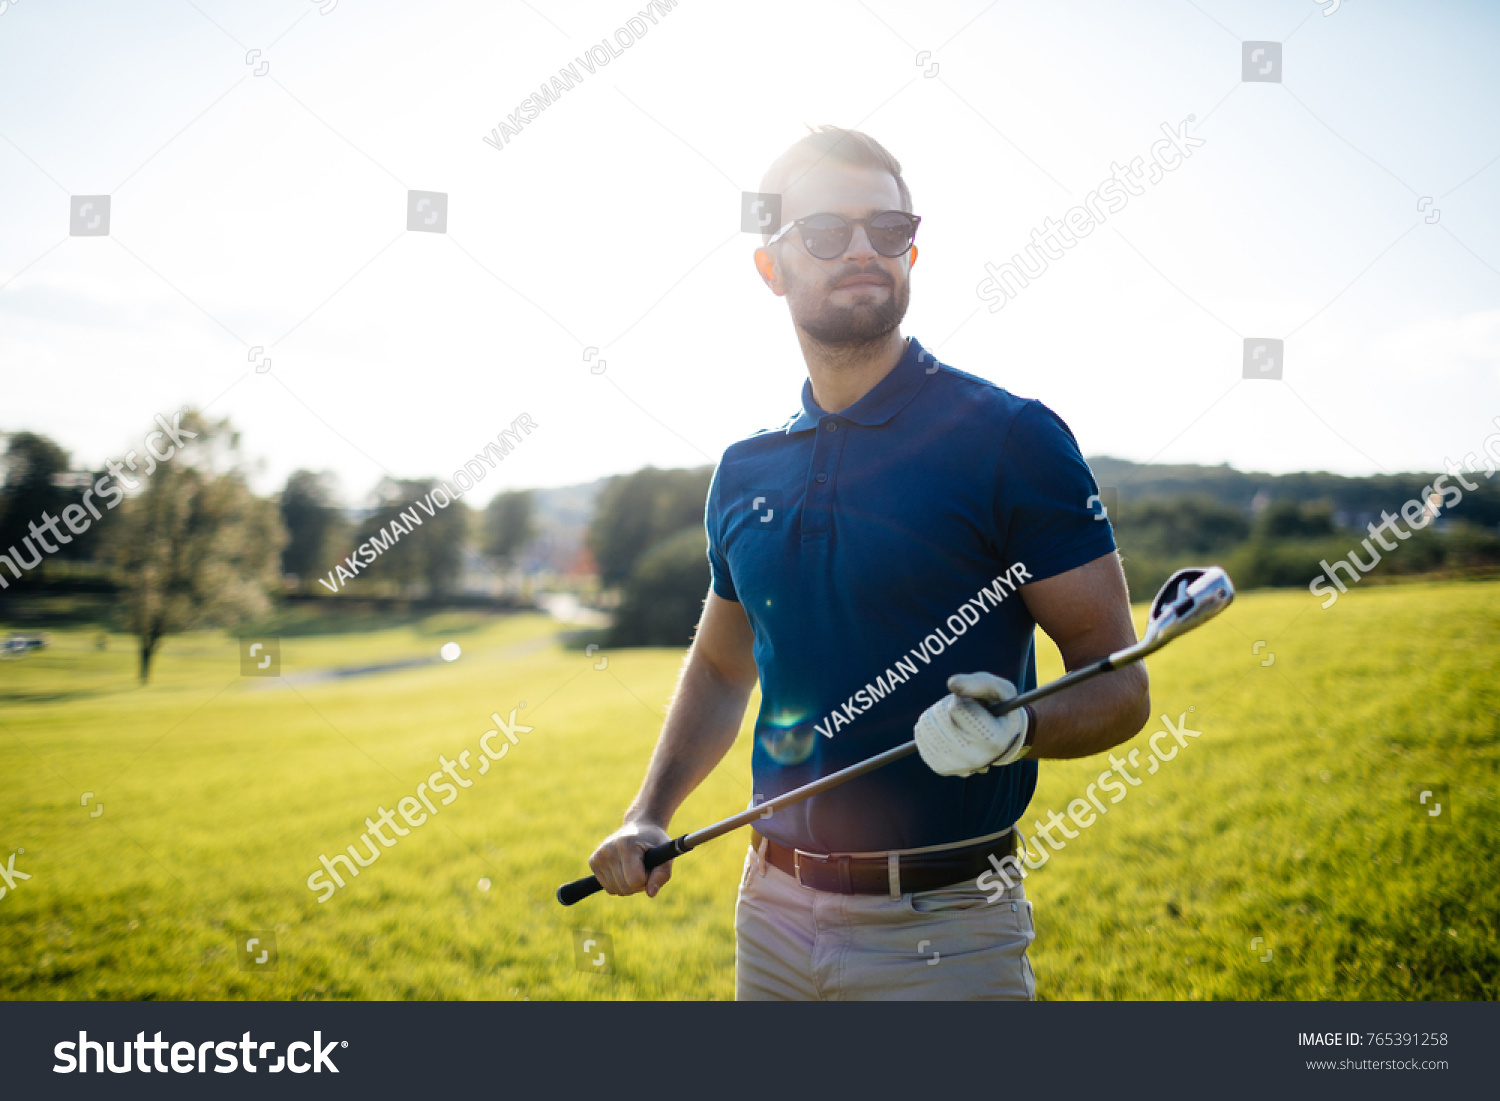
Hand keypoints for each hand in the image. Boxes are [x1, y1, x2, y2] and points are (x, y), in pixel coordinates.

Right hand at [588, 819, 672, 897]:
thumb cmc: (654, 841)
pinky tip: (624, 870)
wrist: (640, 826)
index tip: (650, 866)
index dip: (647, 878)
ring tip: (634, 868)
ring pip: (615, 890)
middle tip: (644, 868)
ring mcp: (598, 855)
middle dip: (639, 884)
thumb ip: (662, 873)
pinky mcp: (593, 861)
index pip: (635, 880)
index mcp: (625, 845)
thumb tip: (650, 893)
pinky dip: (619, 884)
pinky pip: (608, 888)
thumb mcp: (666, 853)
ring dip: (629, 886)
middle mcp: (608, 849)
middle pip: (625, 887)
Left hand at [913, 672, 1029, 776]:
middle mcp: (975, 758)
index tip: (972, 703)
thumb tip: (951, 684)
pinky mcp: (941, 768)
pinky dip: (928, 726)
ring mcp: (956, 766)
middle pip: (939, 715)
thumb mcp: (1000, 689)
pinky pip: (920, 736)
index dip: (961, 698)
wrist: (1002, 740)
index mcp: (993, 739)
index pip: (956, 708)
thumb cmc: (1000, 709)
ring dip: (936, 713)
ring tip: (954, 718)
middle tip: (961, 709)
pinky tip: (945, 728)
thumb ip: (979, 683)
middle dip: (946, 703)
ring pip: (926, 725)